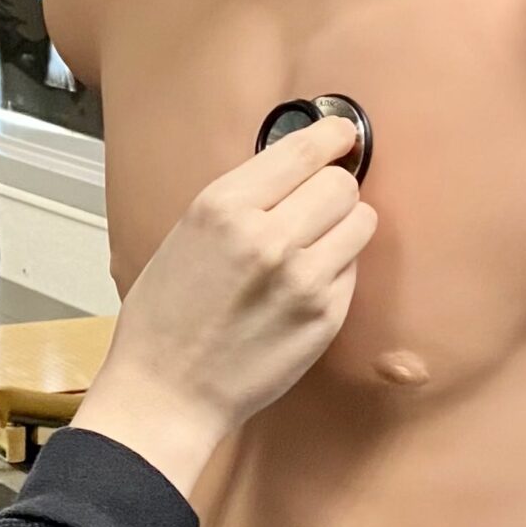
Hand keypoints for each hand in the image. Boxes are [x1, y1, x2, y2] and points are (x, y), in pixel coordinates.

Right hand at [76, 118, 377, 494]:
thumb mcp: (186, 234)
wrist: (166, 392)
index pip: (303, 151)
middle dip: (335, 189)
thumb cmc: (165, 316)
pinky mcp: (325, 317)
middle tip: (318, 204)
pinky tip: (304, 287)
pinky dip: (337, 270)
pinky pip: (353, 271)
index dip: (331, 137)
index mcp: (222, 207)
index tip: (342, 134)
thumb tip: (295, 169)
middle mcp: (267, 236)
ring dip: (344, 227)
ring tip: (315, 245)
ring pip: (360, 222)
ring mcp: (303, 279)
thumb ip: (241, 200)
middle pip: (342, 184)